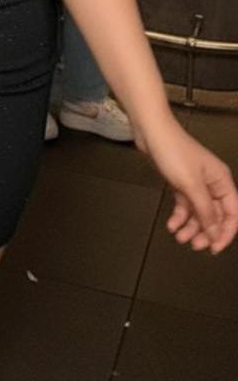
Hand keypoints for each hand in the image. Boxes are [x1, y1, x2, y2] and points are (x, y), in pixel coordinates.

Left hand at [138, 118, 237, 253]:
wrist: (151, 132)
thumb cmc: (174, 153)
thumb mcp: (191, 185)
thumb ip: (205, 211)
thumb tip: (215, 234)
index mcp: (221, 181)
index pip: (232, 213)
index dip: (225, 233)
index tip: (213, 248)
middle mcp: (212, 184)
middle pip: (215, 215)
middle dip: (205, 232)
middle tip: (194, 245)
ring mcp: (196, 184)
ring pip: (198, 213)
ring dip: (190, 227)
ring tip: (179, 237)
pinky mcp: (181, 182)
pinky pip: (185, 205)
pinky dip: (179, 216)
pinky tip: (171, 225)